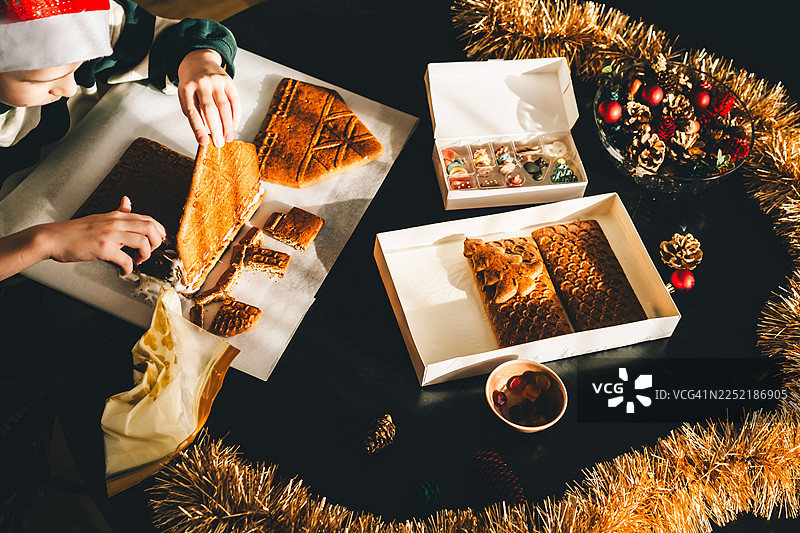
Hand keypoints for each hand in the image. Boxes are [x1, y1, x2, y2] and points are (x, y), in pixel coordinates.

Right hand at [39, 196, 164, 274]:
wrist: (53, 238)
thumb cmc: (76, 231)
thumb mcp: (100, 218)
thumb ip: (118, 212)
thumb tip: (127, 201)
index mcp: (117, 216)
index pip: (148, 219)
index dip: (159, 231)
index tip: (159, 241)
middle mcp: (115, 222)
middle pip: (150, 228)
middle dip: (156, 242)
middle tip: (149, 251)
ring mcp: (109, 235)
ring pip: (142, 242)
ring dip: (145, 255)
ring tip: (137, 261)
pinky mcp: (103, 248)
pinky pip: (126, 260)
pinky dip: (129, 268)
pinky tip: (124, 270)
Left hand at [177, 49, 240, 147]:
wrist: (199, 60)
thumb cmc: (191, 83)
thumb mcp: (185, 95)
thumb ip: (192, 112)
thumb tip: (204, 133)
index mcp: (186, 89)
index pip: (192, 112)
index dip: (198, 129)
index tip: (203, 142)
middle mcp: (201, 83)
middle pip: (210, 109)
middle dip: (216, 129)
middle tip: (219, 143)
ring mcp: (216, 81)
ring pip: (224, 106)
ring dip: (228, 125)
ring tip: (228, 137)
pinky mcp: (228, 81)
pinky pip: (235, 100)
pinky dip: (236, 115)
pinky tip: (234, 125)